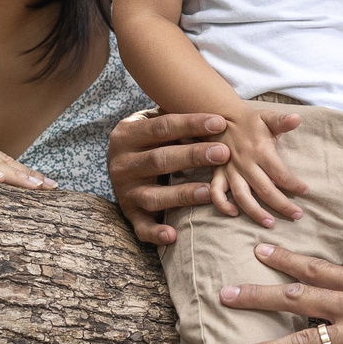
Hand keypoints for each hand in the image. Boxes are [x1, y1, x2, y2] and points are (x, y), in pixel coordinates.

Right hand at [111, 109, 254, 242]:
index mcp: (127, 134)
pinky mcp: (129, 214)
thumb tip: (215, 107)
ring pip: (153, 195)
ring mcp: (124, 191)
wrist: (118, 166)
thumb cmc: (149, 140)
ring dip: (182, 194)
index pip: (162, 126)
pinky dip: (155, 233)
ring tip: (210, 192)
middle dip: (193, 156)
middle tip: (224, 153)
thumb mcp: (153, 123)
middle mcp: (121, 163)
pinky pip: (141, 227)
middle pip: (160, 159)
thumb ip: (174, 116)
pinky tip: (173, 236)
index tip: (220, 122)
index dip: (192, 124)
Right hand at [211, 104, 310, 229]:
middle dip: (282, 205)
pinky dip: (222, 205)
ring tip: (270, 223)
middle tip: (297, 216)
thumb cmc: (251, 121)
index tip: (306, 191)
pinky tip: (234, 214)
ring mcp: (230, 170)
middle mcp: (245, 163)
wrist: (221, 117)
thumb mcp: (267, 117)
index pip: (280, 173)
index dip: (294, 185)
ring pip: (242, 196)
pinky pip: (216, 192)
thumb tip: (297, 118)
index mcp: (260, 151)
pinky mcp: (217, 174)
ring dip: (255, 212)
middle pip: (265, 190)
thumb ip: (282, 121)